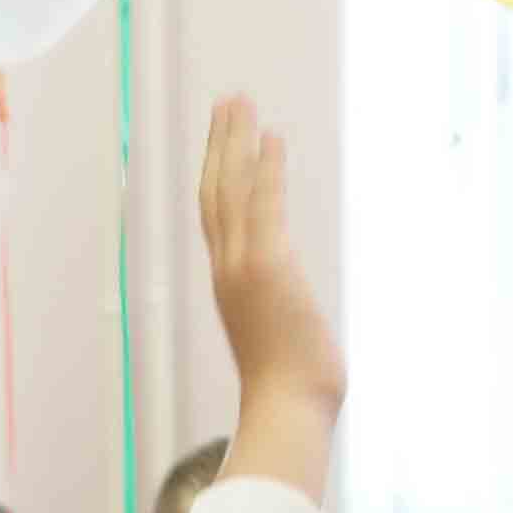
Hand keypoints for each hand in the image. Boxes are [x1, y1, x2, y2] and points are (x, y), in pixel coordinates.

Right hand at [199, 97, 341, 503]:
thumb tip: (296, 329)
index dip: (217, 175)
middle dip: (220, 144)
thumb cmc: (289, 392)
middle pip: (215, 192)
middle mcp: (227, 269)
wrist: (286, 410)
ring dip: (236, 142)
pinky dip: (266, 168)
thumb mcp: (280, 345)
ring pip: (231, 189)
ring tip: (241, 102)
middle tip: (227, 101)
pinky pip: (263, 204)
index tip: (226, 141)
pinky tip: (272, 136)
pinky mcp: (268, 266)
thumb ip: (281, 321)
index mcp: (229, 285)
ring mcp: (243, 266)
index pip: (217, 218)